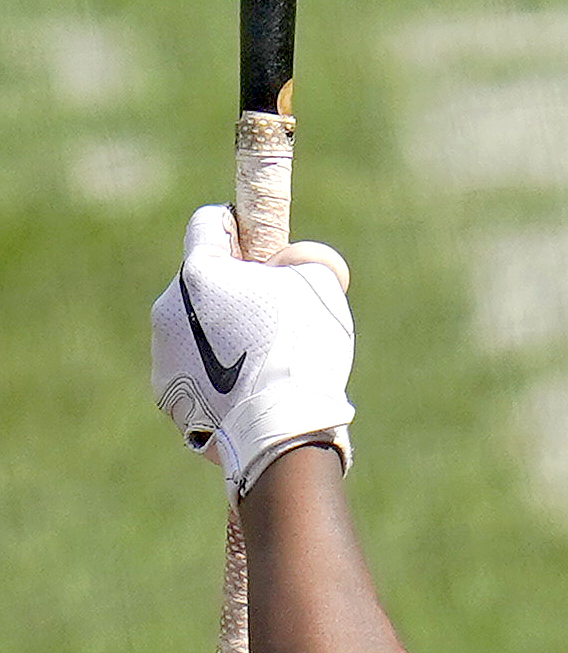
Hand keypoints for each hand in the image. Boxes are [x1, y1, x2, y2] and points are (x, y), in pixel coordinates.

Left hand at [151, 202, 354, 496]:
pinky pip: (192, 370)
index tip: (266, 250)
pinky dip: (217, 375)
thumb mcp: (321, 286)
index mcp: (199, 272)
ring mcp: (162, 355)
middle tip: (278, 315)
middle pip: (202, 282)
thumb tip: (295, 258)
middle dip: (236, 290)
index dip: (242, 230)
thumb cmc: (301, 350)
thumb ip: (305, 259)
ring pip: (195, 328)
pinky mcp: (168, 395)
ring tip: (268, 363)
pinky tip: (251, 391)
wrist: (280, 430)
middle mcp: (167, 308)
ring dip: (226, 334)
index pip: (210, 223)